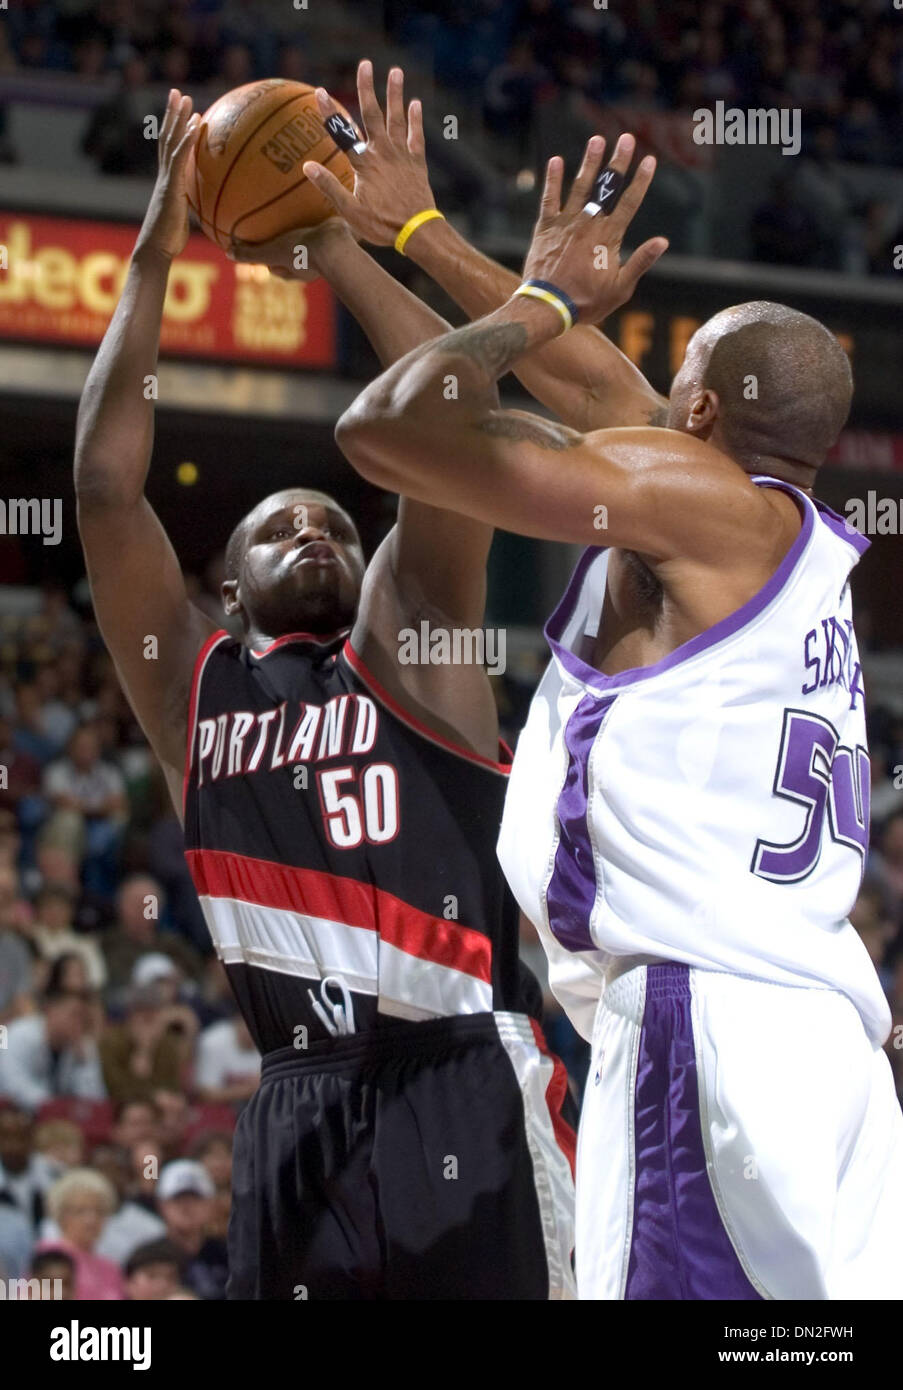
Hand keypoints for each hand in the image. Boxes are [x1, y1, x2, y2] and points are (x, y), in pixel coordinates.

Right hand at [134, 90, 199, 261]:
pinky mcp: (171, 188)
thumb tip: (212, 210)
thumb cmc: (169, 242)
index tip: (185, 113)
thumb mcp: (186, 221)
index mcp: (168, 182)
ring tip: (185, 98)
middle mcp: (164, 176)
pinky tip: (193, 126)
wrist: (155, 250)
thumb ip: (194, 210)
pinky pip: (179, 160)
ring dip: (178, 119)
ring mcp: (166, 180)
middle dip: (172, 114)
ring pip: (170, 143)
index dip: (176, 130)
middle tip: (178, 93)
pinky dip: (186, 141)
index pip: (170, 150)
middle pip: (166, 138)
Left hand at [227, 217, 353, 280]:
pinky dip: (315, 210)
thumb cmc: (302, 252)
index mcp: (296, 271)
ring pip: (308, 237)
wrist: (335, 244)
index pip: (276, 268)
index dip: (266, 260)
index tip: (258, 248)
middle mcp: (311, 264)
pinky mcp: (335, 235)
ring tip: (294, 208)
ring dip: (301, 226)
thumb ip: (251, 253)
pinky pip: (321, 221)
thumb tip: (228, 253)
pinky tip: (309, 194)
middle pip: (292, 255)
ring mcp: (325, 250)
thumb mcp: (272, 252)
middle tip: (275, 229)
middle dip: (284, 244)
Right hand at [300, 59, 436, 245]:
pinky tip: (415, 103)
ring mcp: (402, 156)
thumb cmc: (381, 225)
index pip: (343, 134)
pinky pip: (416, 136)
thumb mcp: (350, 212)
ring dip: (395, 94)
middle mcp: (383, 153)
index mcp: (364, 164)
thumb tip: (307, 166)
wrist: (416, 231)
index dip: (330, 113)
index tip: (320, 92)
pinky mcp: (417, 163)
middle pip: (373, 114)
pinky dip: (415, 120)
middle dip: (367, 88)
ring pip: (397, 119)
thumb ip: (330, 187)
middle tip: (365, 64)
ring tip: (395, 71)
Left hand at [521, 134, 667, 325]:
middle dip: (618, 162)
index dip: (641, 180)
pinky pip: (550, 198)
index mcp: (609, 237)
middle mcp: (588, 223)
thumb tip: (662, 242)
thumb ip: (641, 261)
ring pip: (580, 186)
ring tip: (596, 140)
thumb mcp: (620, 288)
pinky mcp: (546, 227)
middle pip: (606, 187)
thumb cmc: (586, 302)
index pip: (629, 202)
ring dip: (589, 162)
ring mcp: (566, 223)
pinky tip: (556, 160)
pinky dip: (552, 179)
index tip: (649, 160)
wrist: (548, 307)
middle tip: (626, 139)